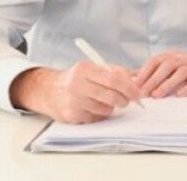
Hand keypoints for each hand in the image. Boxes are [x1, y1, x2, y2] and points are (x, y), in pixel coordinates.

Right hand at [9, 62, 141, 123]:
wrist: (48, 91)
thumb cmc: (77, 79)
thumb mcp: (93, 69)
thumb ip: (115, 72)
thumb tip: (138, 79)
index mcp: (85, 69)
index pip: (114, 79)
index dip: (129, 87)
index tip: (137, 93)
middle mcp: (77, 84)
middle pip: (111, 96)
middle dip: (124, 100)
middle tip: (127, 101)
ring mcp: (73, 101)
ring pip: (105, 109)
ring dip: (110, 107)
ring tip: (103, 101)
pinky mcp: (71, 115)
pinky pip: (95, 118)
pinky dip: (98, 114)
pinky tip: (91, 107)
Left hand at [134, 50, 186, 98]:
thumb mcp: (170, 65)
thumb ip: (152, 70)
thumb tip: (130, 76)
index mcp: (172, 56)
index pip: (155, 61)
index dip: (145, 72)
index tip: (135, 86)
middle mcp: (183, 58)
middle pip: (166, 66)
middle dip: (153, 80)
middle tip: (143, 93)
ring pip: (181, 73)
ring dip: (168, 84)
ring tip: (158, 95)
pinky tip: (181, 94)